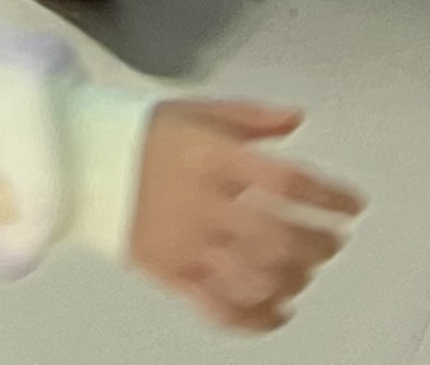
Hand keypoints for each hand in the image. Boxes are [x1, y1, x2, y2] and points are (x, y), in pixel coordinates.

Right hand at [127, 101, 360, 333]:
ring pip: (258, 276)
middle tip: (332, 239)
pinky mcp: (171, 274)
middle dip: (319, 242)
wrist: (78, 161)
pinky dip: (257, 318)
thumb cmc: (137, 134)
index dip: (329, 196)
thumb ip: (251, 118)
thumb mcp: (197, 111)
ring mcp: (187, 244)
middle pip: (280, 236)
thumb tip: (296, 119)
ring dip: (294, 278)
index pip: (287, 181)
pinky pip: (220, 309)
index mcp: (213, 158)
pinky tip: (278, 310)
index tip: (351, 204)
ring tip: (304, 270)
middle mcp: (204, 204)